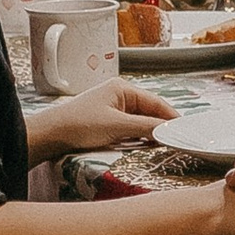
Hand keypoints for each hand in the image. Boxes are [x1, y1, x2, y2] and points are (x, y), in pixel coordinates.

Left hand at [25, 83, 175, 158]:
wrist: (48, 136)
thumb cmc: (79, 125)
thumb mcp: (117, 126)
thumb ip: (145, 128)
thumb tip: (169, 130)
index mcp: (122, 88)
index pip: (156, 102)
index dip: (172, 117)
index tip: (186, 131)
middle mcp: (118, 96)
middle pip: (149, 112)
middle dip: (162, 126)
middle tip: (179, 141)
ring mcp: (112, 109)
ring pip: (140, 121)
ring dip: (151, 133)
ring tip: (165, 145)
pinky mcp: (106, 123)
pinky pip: (130, 129)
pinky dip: (139, 137)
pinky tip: (145, 146)